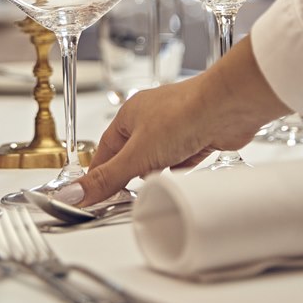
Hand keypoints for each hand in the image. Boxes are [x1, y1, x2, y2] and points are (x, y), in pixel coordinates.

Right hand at [63, 37, 288, 205]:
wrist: (228, 107)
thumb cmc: (184, 114)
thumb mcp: (137, 155)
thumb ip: (107, 177)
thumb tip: (74, 192)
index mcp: (129, 115)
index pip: (105, 150)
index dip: (99, 173)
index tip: (93, 193)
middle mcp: (152, 118)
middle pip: (132, 155)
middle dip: (132, 175)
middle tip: (126, 195)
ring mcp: (176, 126)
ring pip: (158, 157)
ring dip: (158, 172)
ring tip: (157, 182)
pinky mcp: (198, 135)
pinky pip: (182, 158)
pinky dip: (181, 168)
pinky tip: (181, 173)